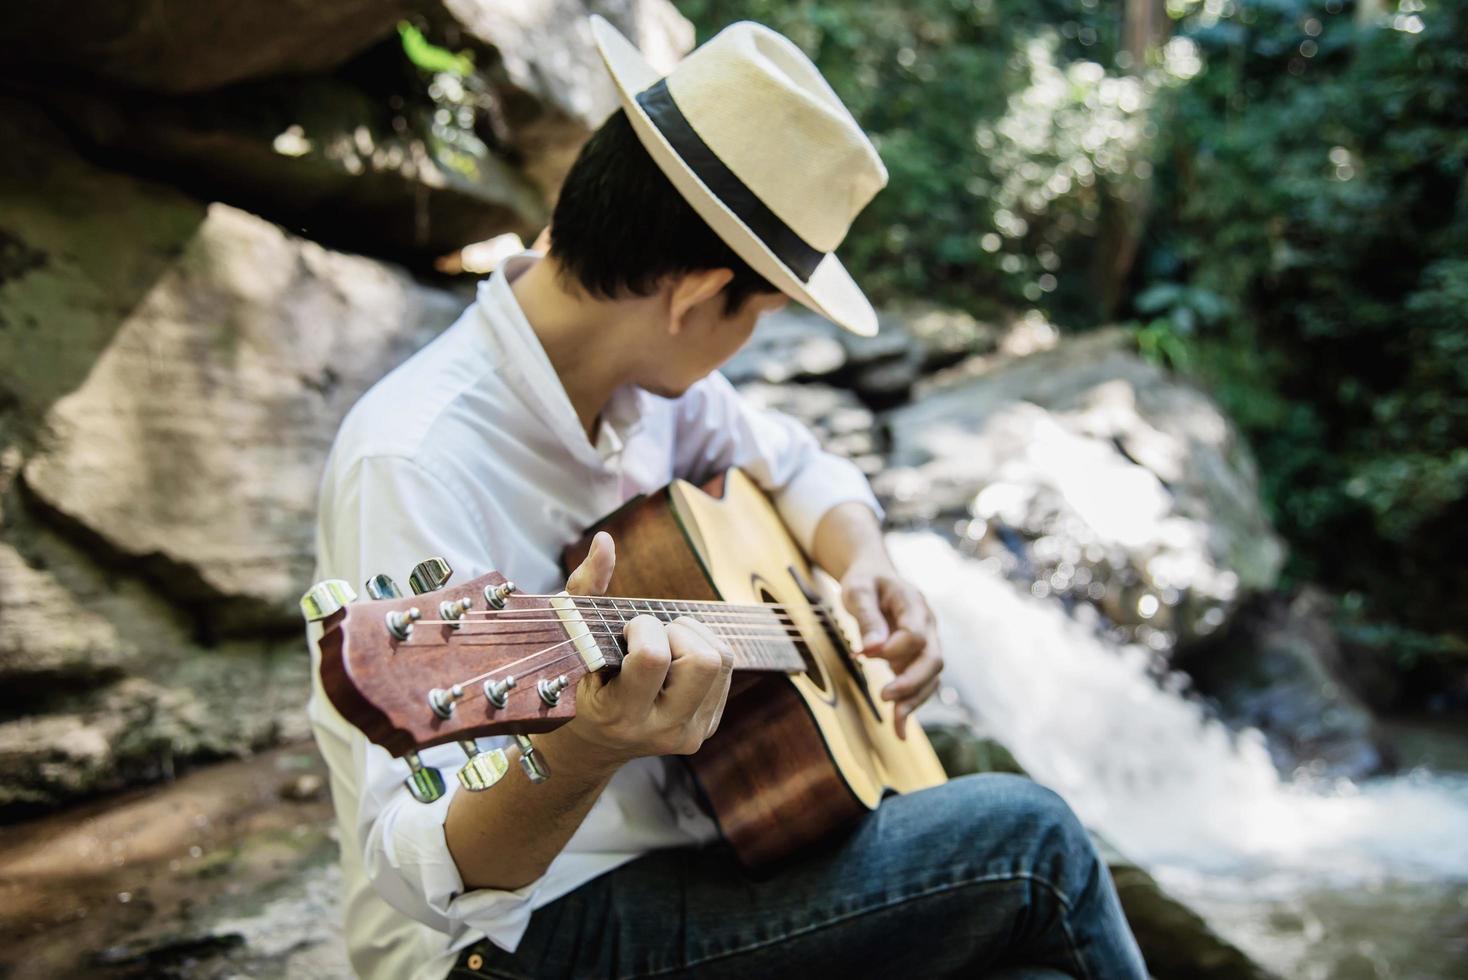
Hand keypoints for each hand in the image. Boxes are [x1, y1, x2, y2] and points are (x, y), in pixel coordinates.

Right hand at [560, 532, 734, 767]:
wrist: (594, 741)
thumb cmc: (577, 680)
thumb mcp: (572, 638)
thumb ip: (585, 589)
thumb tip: (605, 542)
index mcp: (620, 713)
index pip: (652, 658)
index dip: (643, 628)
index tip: (627, 630)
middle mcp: (661, 729)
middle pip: (703, 661)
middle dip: (677, 633)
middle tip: (651, 636)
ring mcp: (690, 731)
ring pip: (722, 659)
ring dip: (692, 638)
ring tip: (663, 644)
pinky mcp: (708, 726)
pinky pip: (727, 669)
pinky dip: (702, 649)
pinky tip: (674, 660)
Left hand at [841, 561, 942, 738]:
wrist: (874, 575)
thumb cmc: (865, 580)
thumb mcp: (858, 590)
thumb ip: (867, 617)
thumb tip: (873, 649)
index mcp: (914, 604)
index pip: (915, 635)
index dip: (893, 649)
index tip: (863, 653)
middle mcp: (927, 626)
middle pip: (933, 660)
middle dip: (911, 683)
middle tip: (885, 697)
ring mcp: (925, 643)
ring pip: (932, 678)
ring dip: (914, 700)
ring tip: (895, 724)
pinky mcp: (916, 658)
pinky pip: (921, 684)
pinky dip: (911, 704)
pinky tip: (899, 727)